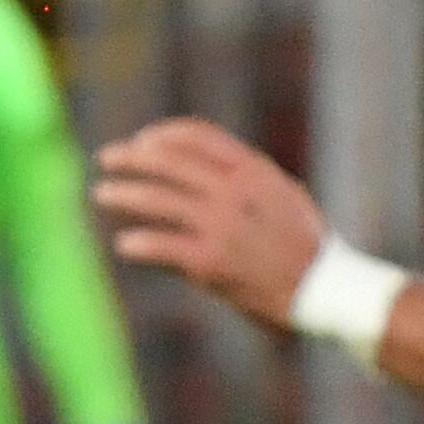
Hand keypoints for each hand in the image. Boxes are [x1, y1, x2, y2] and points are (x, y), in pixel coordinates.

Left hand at [91, 119, 329, 328]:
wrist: (322, 288)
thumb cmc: (306, 245)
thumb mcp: (283, 195)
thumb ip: (246, 179)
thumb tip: (206, 171)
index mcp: (252, 169)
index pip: (197, 136)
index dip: (163, 135)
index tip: (142, 141)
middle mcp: (233, 190)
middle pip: (168, 161)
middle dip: (131, 157)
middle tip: (106, 159)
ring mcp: (219, 225)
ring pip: (157, 199)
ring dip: (123, 194)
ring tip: (101, 193)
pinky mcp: (210, 261)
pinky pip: (161, 246)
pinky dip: (138, 243)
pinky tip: (124, 245)